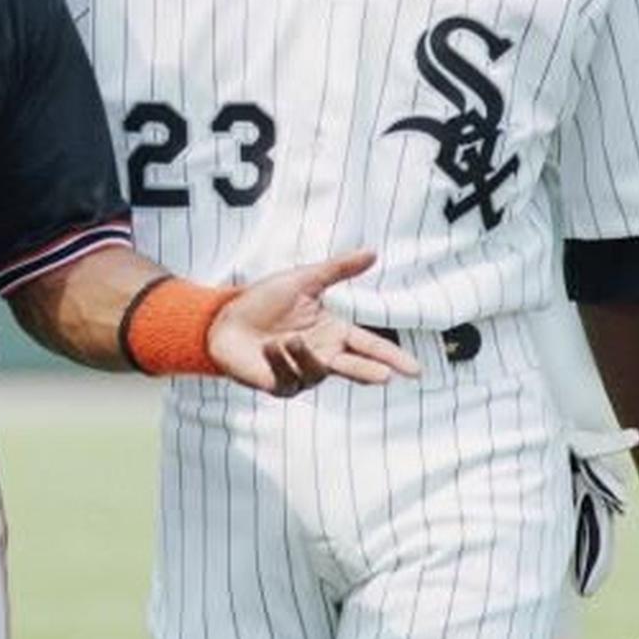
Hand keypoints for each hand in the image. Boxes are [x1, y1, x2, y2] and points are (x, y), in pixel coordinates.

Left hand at [206, 250, 419, 395]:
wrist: (223, 319)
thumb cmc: (263, 299)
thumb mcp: (304, 278)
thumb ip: (339, 268)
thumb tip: (373, 251)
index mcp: (334, 332)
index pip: (369, 346)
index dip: (391, 357)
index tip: (415, 370)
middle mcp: (323, 355)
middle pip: (356, 368)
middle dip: (370, 372)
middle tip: (386, 377)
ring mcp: (303, 374)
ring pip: (319, 371)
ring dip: (304, 354)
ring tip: (287, 338)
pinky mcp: (281, 386)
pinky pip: (291, 378)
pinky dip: (282, 360)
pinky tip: (269, 348)